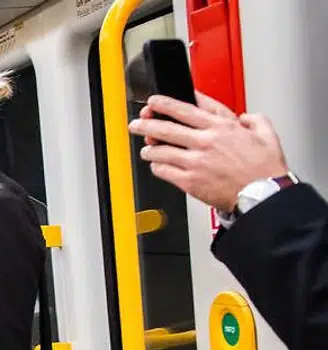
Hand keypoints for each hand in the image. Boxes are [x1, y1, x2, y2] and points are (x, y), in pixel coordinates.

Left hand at [127, 93, 289, 211]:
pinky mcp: (190, 182)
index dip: (164, 104)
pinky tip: (158, 166)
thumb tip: (245, 117)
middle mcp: (205, 142)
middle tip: (136, 124)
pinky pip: (164, 172)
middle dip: (146, 125)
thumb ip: (254, 120)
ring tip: (147, 149)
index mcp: (222, 127)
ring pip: (161, 151)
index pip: (185, 110)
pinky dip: (157, 168)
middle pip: (166, 129)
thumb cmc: (265, 169)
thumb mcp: (266, 134)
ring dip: (149, 149)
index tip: (154, 102)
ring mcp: (195, 162)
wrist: (262, 195)